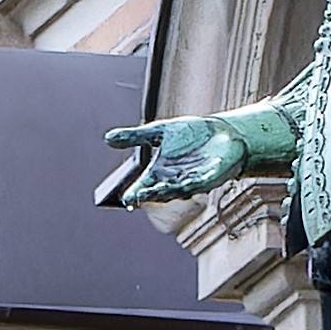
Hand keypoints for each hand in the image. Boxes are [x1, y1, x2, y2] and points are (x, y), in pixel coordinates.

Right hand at [100, 110, 274, 203]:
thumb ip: (135, 137)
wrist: (222, 133)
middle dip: (152, 193)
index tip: (127, 198)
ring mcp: (195, 180)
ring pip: (181, 188)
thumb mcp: (160, 131)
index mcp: (160, 173)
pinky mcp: (214, 176)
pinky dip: (202, 179)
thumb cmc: (192, 135)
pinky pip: (206, 180)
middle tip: (142, 194)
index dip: (136, 193)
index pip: (144, 187)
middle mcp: (175, 180)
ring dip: (173, 189)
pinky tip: (198, 178)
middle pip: (161, 191)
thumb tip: (108, 138)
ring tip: (163, 188)